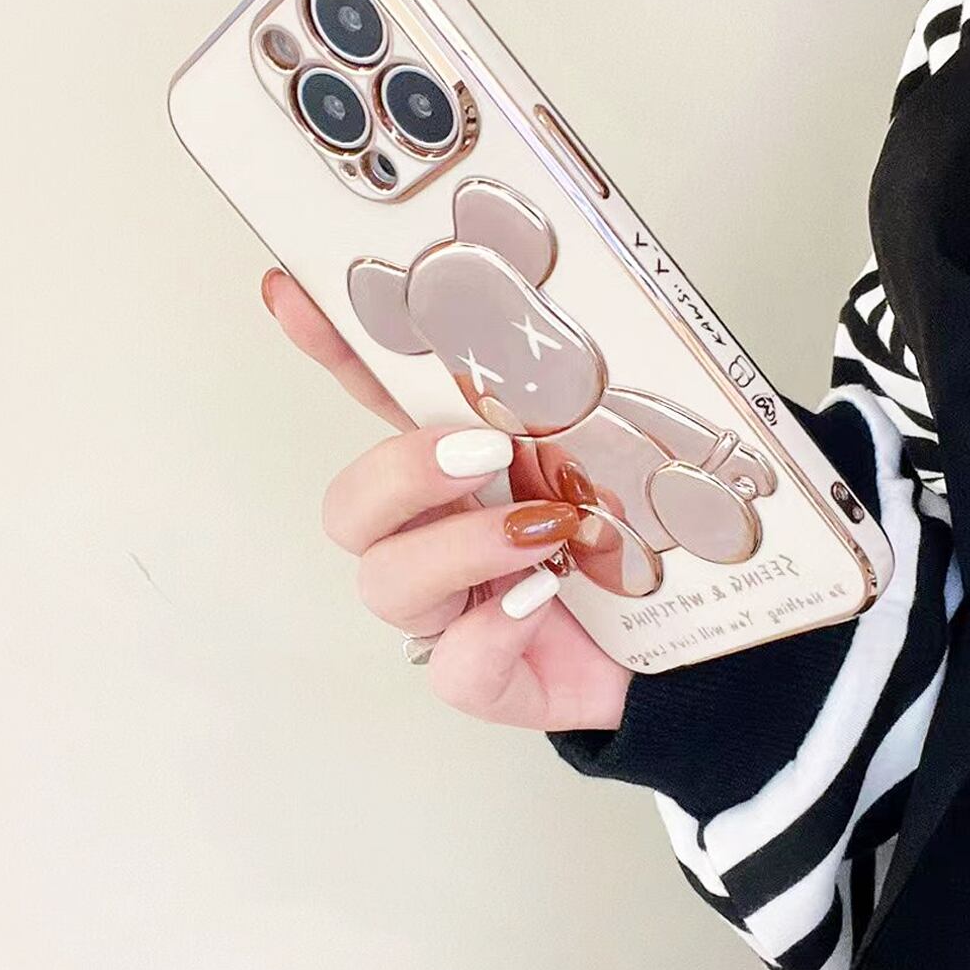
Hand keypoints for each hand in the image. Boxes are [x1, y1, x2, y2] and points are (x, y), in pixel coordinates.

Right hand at [260, 268, 631, 730]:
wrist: (678, 638)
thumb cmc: (626, 536)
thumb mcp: (606, 452)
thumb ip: (574, 403)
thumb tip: (574, 325)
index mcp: (455, 467)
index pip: (376, 402)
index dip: (330, 351)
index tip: (291, 291)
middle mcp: (432, 536)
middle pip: (349, 506)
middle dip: (402, 473)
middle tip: (483, 455)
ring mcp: (449, 612)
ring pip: (386, 583)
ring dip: (459, 547)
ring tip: (541, 530)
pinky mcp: (484, 678)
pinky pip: (455, 667)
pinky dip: (495, 632)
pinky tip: (540, 601)